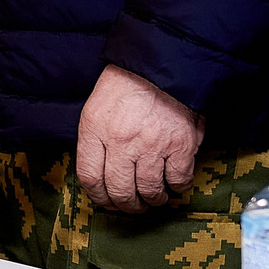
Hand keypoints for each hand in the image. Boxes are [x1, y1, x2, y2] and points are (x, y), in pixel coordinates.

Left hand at [74, 64, 202, 213]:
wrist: (162, 63)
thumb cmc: (127, 85)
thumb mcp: (97, 108)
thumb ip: (95, 141)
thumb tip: (101, 175)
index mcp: (94, 128)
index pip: (89, 178)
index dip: (99, 197)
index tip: (108, 201)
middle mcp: (120, 140)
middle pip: (120, 191)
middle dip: (127, 205)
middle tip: (134, 205)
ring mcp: (151, 145)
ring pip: (150, 191)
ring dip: (153, 200)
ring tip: (155, 196)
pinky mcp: (180, 145)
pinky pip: (178, 181)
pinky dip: (178, 187)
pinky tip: (174, 182)